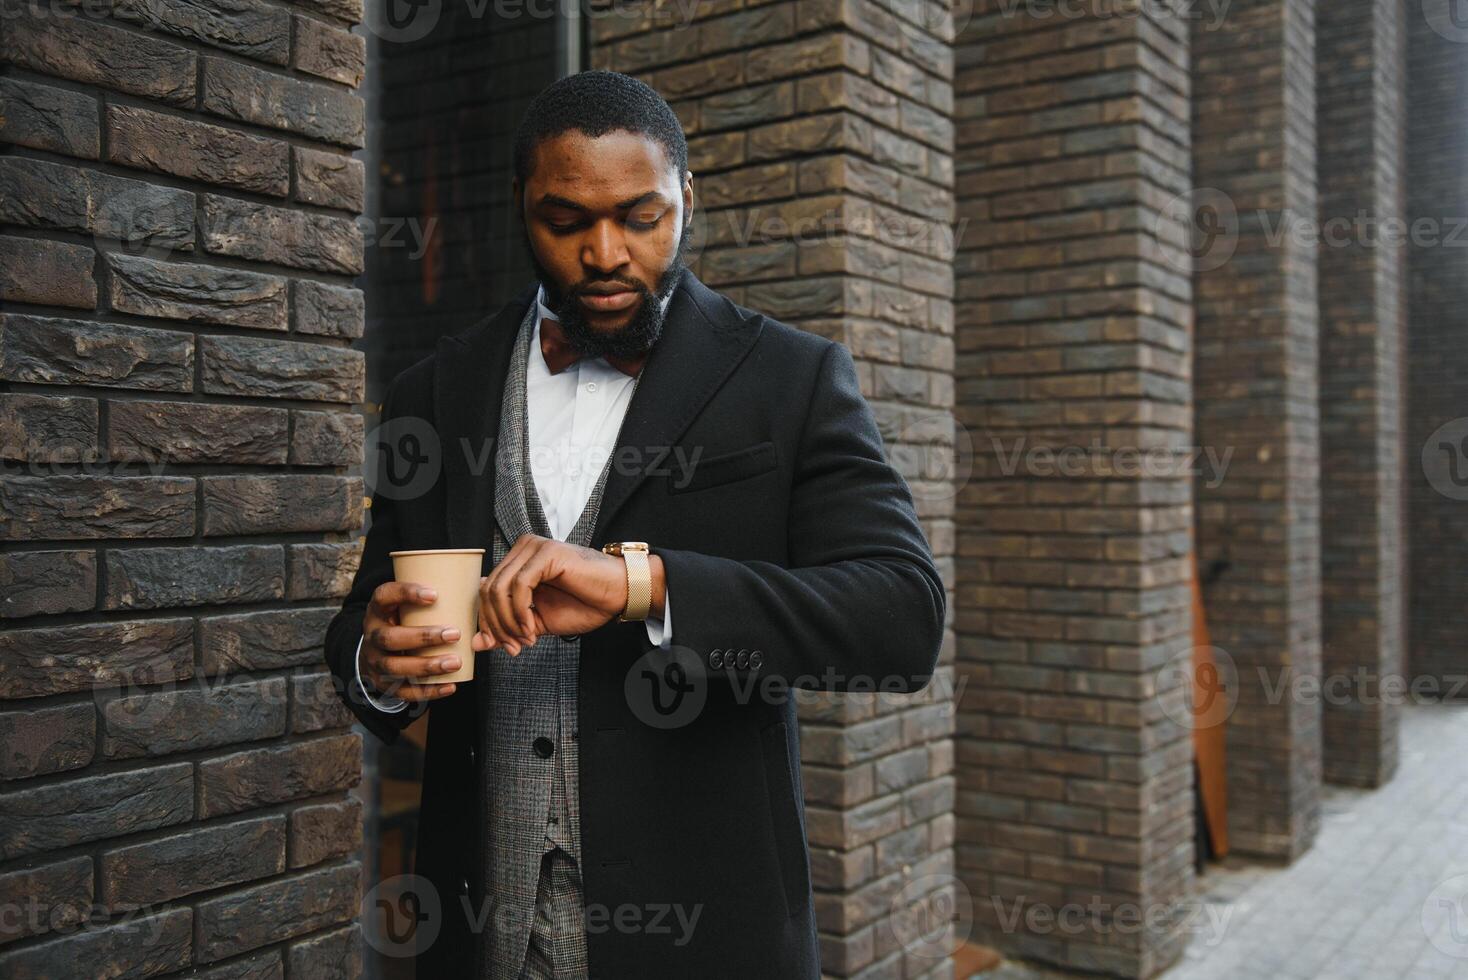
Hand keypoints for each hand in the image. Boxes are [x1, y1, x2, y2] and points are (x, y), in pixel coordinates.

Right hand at [360, 581, 463, 701]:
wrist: (375, 652)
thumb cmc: (403, 621)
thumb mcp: (406, 606)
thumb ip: (433, 599)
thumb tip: (481, 583)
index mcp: (378, 610)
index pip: (384, 596)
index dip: (406, 594)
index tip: (435, 594)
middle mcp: (372, 635)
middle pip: (390, 638)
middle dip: (423, 637)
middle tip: (454, 634)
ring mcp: (374, 662)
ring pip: (395, 667)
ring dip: (427, 666)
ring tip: (455, 662)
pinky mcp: (383, 684)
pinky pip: (403, 691)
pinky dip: (428, 691)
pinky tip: (450, 686)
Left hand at [472, 534, 628, 655]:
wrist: (619, 595)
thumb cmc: (584, 604)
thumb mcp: (537, 623)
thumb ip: (507, 629)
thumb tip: (476, 643)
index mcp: (517, 561)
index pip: (485, 591)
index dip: (489, 623)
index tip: (505, 647)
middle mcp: (522, 549)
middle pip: (487, 590)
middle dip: (496, 625)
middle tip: (514, 647)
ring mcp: (533, 548)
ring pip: (499, 588)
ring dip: (508, 622)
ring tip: (526, 639)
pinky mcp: (546, 553)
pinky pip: (519, 585)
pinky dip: (520, 612)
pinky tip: (533, 627)